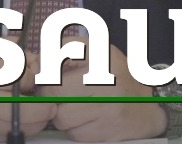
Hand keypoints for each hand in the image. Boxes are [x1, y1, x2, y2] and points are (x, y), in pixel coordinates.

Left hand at [38, 40, 167, 141]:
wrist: (145, 109)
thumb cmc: (115, 78)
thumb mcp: (96, 51)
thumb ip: (65, 48)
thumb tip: (36, 61)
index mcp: (101, 55)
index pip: (56, 62)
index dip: (45, 72)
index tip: (48, 75)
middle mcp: (106, 78)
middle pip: (53, 93)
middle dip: (52, 96)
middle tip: (62, 94)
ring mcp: (108, 107)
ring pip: (61, 117)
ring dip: (64, 115)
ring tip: (80, 106)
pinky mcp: (107, 130)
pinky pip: (75, 133)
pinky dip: (77, 129)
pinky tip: (89, 120)